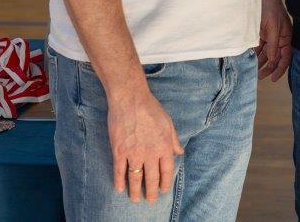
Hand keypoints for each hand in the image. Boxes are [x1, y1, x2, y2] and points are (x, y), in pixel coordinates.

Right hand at [109, 85, 184, 202]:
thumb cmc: (150, 108)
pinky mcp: (119, 151)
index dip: (165, 183)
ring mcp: (134, 153)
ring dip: (135, 191)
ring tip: (135, 199)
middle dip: (151, 192)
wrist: (130, 99)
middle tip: (150, 200)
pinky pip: (119, 171)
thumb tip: (180, 152)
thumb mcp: (168, 122)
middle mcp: (150, 153)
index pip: (167, 171)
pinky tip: (119, 189)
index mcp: (164, 146)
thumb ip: (174, 139)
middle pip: (152, 178)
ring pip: (135, 178)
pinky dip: (119, 181)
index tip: (164, 190)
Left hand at [258, 0, 292, 81]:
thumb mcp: (273, 28)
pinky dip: (255, 54)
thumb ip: (273, 45)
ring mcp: (270, 37)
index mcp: (286, 38)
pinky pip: (259, 48)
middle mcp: (279, 39)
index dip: (280, 69)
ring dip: (260, 62)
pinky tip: (250, 60)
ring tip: (253, 70)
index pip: (285, 58)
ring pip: (266, 54)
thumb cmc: (271, 10)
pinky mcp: (262, 34)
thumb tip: (274, 61)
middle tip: (259, 76)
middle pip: (275, 58)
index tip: (272, 79)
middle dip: (268, 68)